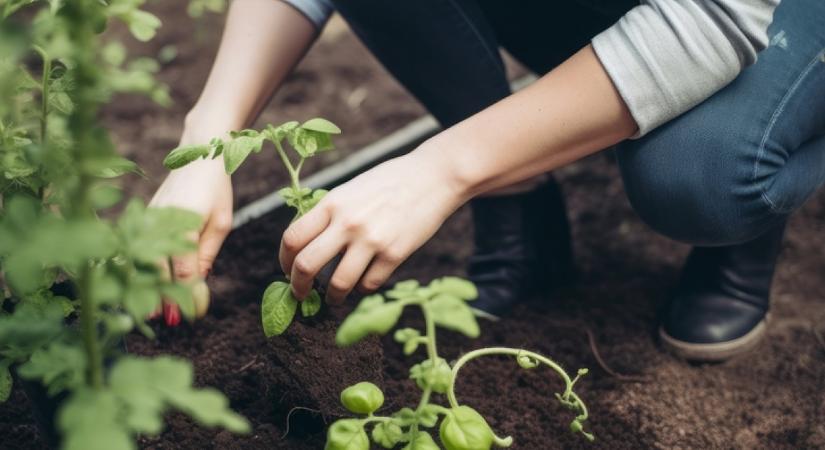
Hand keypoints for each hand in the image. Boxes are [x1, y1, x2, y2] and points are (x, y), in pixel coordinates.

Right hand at [149, 137, 233, 324]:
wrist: (197, 155)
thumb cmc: (215, 191)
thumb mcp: (219, 223)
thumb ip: (205, 254)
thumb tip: (196, 287)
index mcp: (183, 223)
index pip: (183, 270)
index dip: (188, 295)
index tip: (194, 315)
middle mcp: (159, 221)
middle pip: (156, 269)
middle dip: (163, 296)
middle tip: (169, 320)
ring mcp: (146, 218)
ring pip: (142, 260)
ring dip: (146, 286)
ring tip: (151, 312)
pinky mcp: (141, 217)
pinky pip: (137, 248)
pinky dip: (139, 268)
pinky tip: (142, 285)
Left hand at [279, 146, 467, 303]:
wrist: (433, 176)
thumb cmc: (389, 182)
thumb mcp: (351, 189)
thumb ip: (330, 214)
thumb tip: (308, 245)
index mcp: (332, 203)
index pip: (293, 238)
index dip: (284, 260)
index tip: (288, 270)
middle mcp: (348, 222)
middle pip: (306, 265)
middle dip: (298, 286)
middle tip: (300, 294)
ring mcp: (372, 240)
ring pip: (338, 283)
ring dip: (332, 297)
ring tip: (334, 298)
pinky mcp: (395, 254)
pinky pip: (369, 284)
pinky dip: (362, 289)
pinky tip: (363, 284)